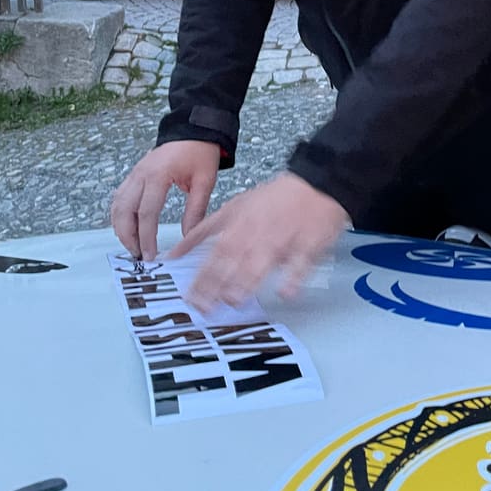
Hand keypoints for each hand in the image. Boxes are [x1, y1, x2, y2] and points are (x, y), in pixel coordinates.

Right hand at [111, 140, 219, 259]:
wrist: (194, 130)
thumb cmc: (200, 151)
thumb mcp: (205, 181)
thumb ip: (196, 210)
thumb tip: (187, 236)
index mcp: (158, 175)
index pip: (146, 213)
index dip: (146, 237)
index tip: (151, 254)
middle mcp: (141, 174)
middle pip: (124, 212)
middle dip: (129, 237)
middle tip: (139, 256)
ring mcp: (134, 173)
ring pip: (117, 206)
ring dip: (121, 228)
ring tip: (133, 247)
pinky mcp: (134, 174)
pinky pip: (120, 198)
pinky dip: (120, 216)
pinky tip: (127, 228)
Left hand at [166, 174, 350, 310]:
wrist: (314, 182)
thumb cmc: (275, 197)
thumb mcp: (234, 206)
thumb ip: (204, 229)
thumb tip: (176, 251)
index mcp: (239, 226)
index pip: (214, 256)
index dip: (201, 278)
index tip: (190, 298)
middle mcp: (258, 234)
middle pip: (234, 262)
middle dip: (217, 286)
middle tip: (205, 308)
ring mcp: (283, 239)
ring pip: (263, 262)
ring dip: (247, 282)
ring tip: (234, 300)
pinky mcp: (308, 243)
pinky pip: (301, 263)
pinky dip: (293, 277)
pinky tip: (286, 292)